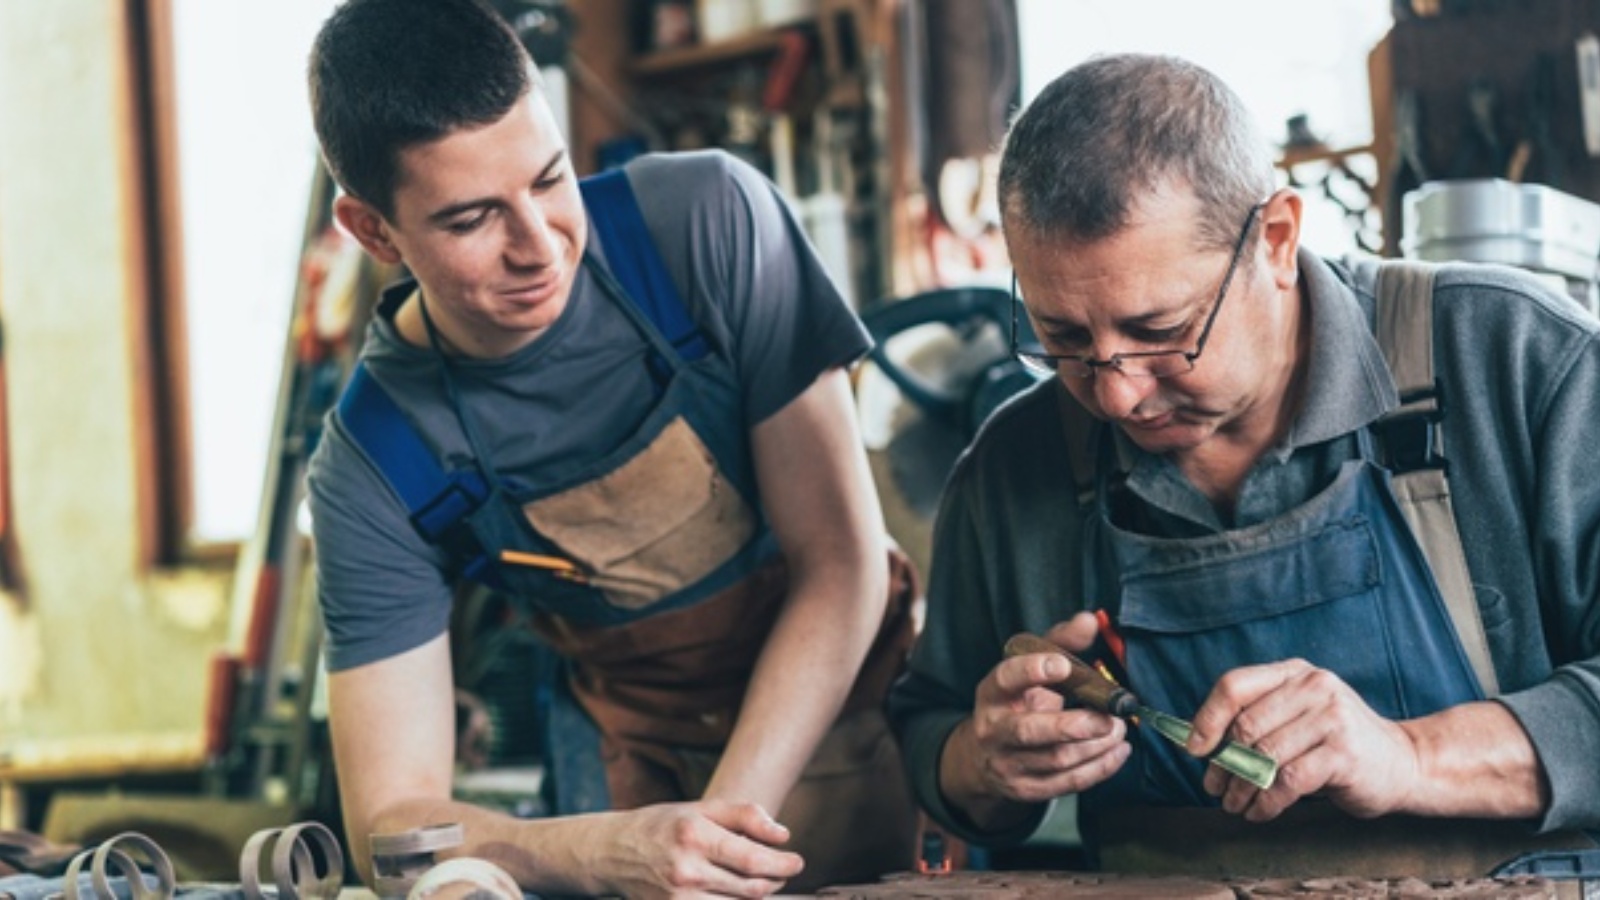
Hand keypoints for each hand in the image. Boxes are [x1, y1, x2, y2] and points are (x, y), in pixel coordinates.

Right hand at [588, 800, 803, 898]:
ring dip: (757, 895)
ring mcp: (678, 898)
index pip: (753, 859)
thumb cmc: (662, 825)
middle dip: (776, 880)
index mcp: (694, 836)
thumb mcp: (701, 808)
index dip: (783, 864)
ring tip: (761, 880)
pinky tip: (737, 893)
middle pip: (751, 888)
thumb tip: (783, 834)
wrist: (612, 853)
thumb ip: (744, 816)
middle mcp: (686, 870)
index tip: (797, 861)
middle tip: (784, 870)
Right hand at [962, 613, 1130, 806]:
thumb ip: (1058, 642)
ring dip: (1096, 746)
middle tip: (1108, 717)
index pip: (1006, 679)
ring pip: (1056, 760)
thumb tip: (1089, 620)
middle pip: (1030, 731)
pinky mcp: (1026, 789)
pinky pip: (1067, 783)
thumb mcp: (1028, 669)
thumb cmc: (1016, 702)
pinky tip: (1118, 751)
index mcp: (992, 693)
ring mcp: (1008, 762)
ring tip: (1119, 729)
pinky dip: (1099, 768)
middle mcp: (994, 729)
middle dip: (1072, 726)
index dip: (1032, 671)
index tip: (1063, 664)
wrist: (984, 756)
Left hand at [1187, 659, 1419, 821]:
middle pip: (1245, 725)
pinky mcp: (1343, 753)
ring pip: (1264, 756)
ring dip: (1241, 788)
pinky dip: (1267, 802)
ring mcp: (1332, 718)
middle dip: (1223, 763)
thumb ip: (1256, 718)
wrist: (1403, 763)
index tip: (1194, 749)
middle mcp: (1314, 687)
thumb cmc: (1337, 743)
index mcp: (1294, 673)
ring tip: (1234, 805)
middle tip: (1215, 788)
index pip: (1234, 685)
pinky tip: (1260, 813)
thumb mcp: (1298, 716)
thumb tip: (1194, 740)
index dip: (1207, 718)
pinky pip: (1288, 781)